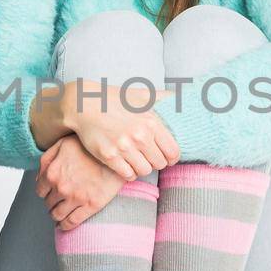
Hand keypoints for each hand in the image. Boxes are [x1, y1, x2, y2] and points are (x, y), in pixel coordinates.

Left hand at [36, 134, 130, 230]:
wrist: (115, 154)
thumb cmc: (90, 147)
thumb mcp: (63, 144)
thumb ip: (47, 160)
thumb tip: (39, 177)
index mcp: (52, 172)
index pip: (41, 191)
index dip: (45, 192)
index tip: (50, 193)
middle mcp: (61, 187)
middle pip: (49, 203)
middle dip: (52, 203)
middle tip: (57, 202)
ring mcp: (76, 198)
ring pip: (57, 215)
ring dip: (56, 216)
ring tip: (60, 214)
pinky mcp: (91, 206)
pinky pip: (72, 222)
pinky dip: (65, 226)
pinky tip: (64, 225)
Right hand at [63, 81, 178, 179]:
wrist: (85, 105)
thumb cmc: (116, 100)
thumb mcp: (143, 95)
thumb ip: (165, 98)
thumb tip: (185, 97)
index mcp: (151, 123)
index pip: (174, 152)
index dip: (172, 157)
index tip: (166, 155)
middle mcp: (139, 136)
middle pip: (160, 164)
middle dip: (156, 161)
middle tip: (149, 156)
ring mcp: (123, 148)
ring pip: (145, 171)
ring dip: (143, 167)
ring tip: (137, 159)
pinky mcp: (109, 156)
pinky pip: (128, 175)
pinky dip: (129, 172)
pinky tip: (126, 163)